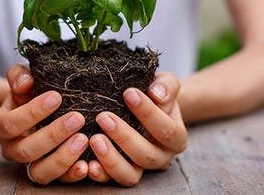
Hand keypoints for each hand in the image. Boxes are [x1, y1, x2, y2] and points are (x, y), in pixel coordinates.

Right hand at [0, 64, 89, 184]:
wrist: (37, 105)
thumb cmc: (30, 89)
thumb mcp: (22, 77)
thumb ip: (20, 75)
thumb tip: (25, 83)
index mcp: (1, 125)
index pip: (11, 123)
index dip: (33, 112)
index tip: (57, 97)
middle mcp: (11, 149)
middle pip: (26, 150)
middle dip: (53, 135)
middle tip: (77, 118)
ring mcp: (28, 164)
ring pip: (39, 172)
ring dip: (62, 158)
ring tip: (83, 140)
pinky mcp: (48, 173)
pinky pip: (57, 181)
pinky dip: (72, 175)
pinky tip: (86, 164)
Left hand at [87, 72, 186, 186]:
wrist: (148, 105)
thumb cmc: (155, 93)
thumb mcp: (165, 84)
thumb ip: (166, 85)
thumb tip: (157, 93)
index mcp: (176, 137)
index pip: (166, 130)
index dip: (148, 113)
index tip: (128, 93)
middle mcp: (162, 157)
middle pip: (146, 155)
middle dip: (124, 137)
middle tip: (103, 117)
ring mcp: (142, 169)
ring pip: (130, 174)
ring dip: (111, 159)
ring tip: (94, 139)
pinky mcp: (122, 173)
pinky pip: (112, 181)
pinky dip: (99, 174)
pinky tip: (86, 162)